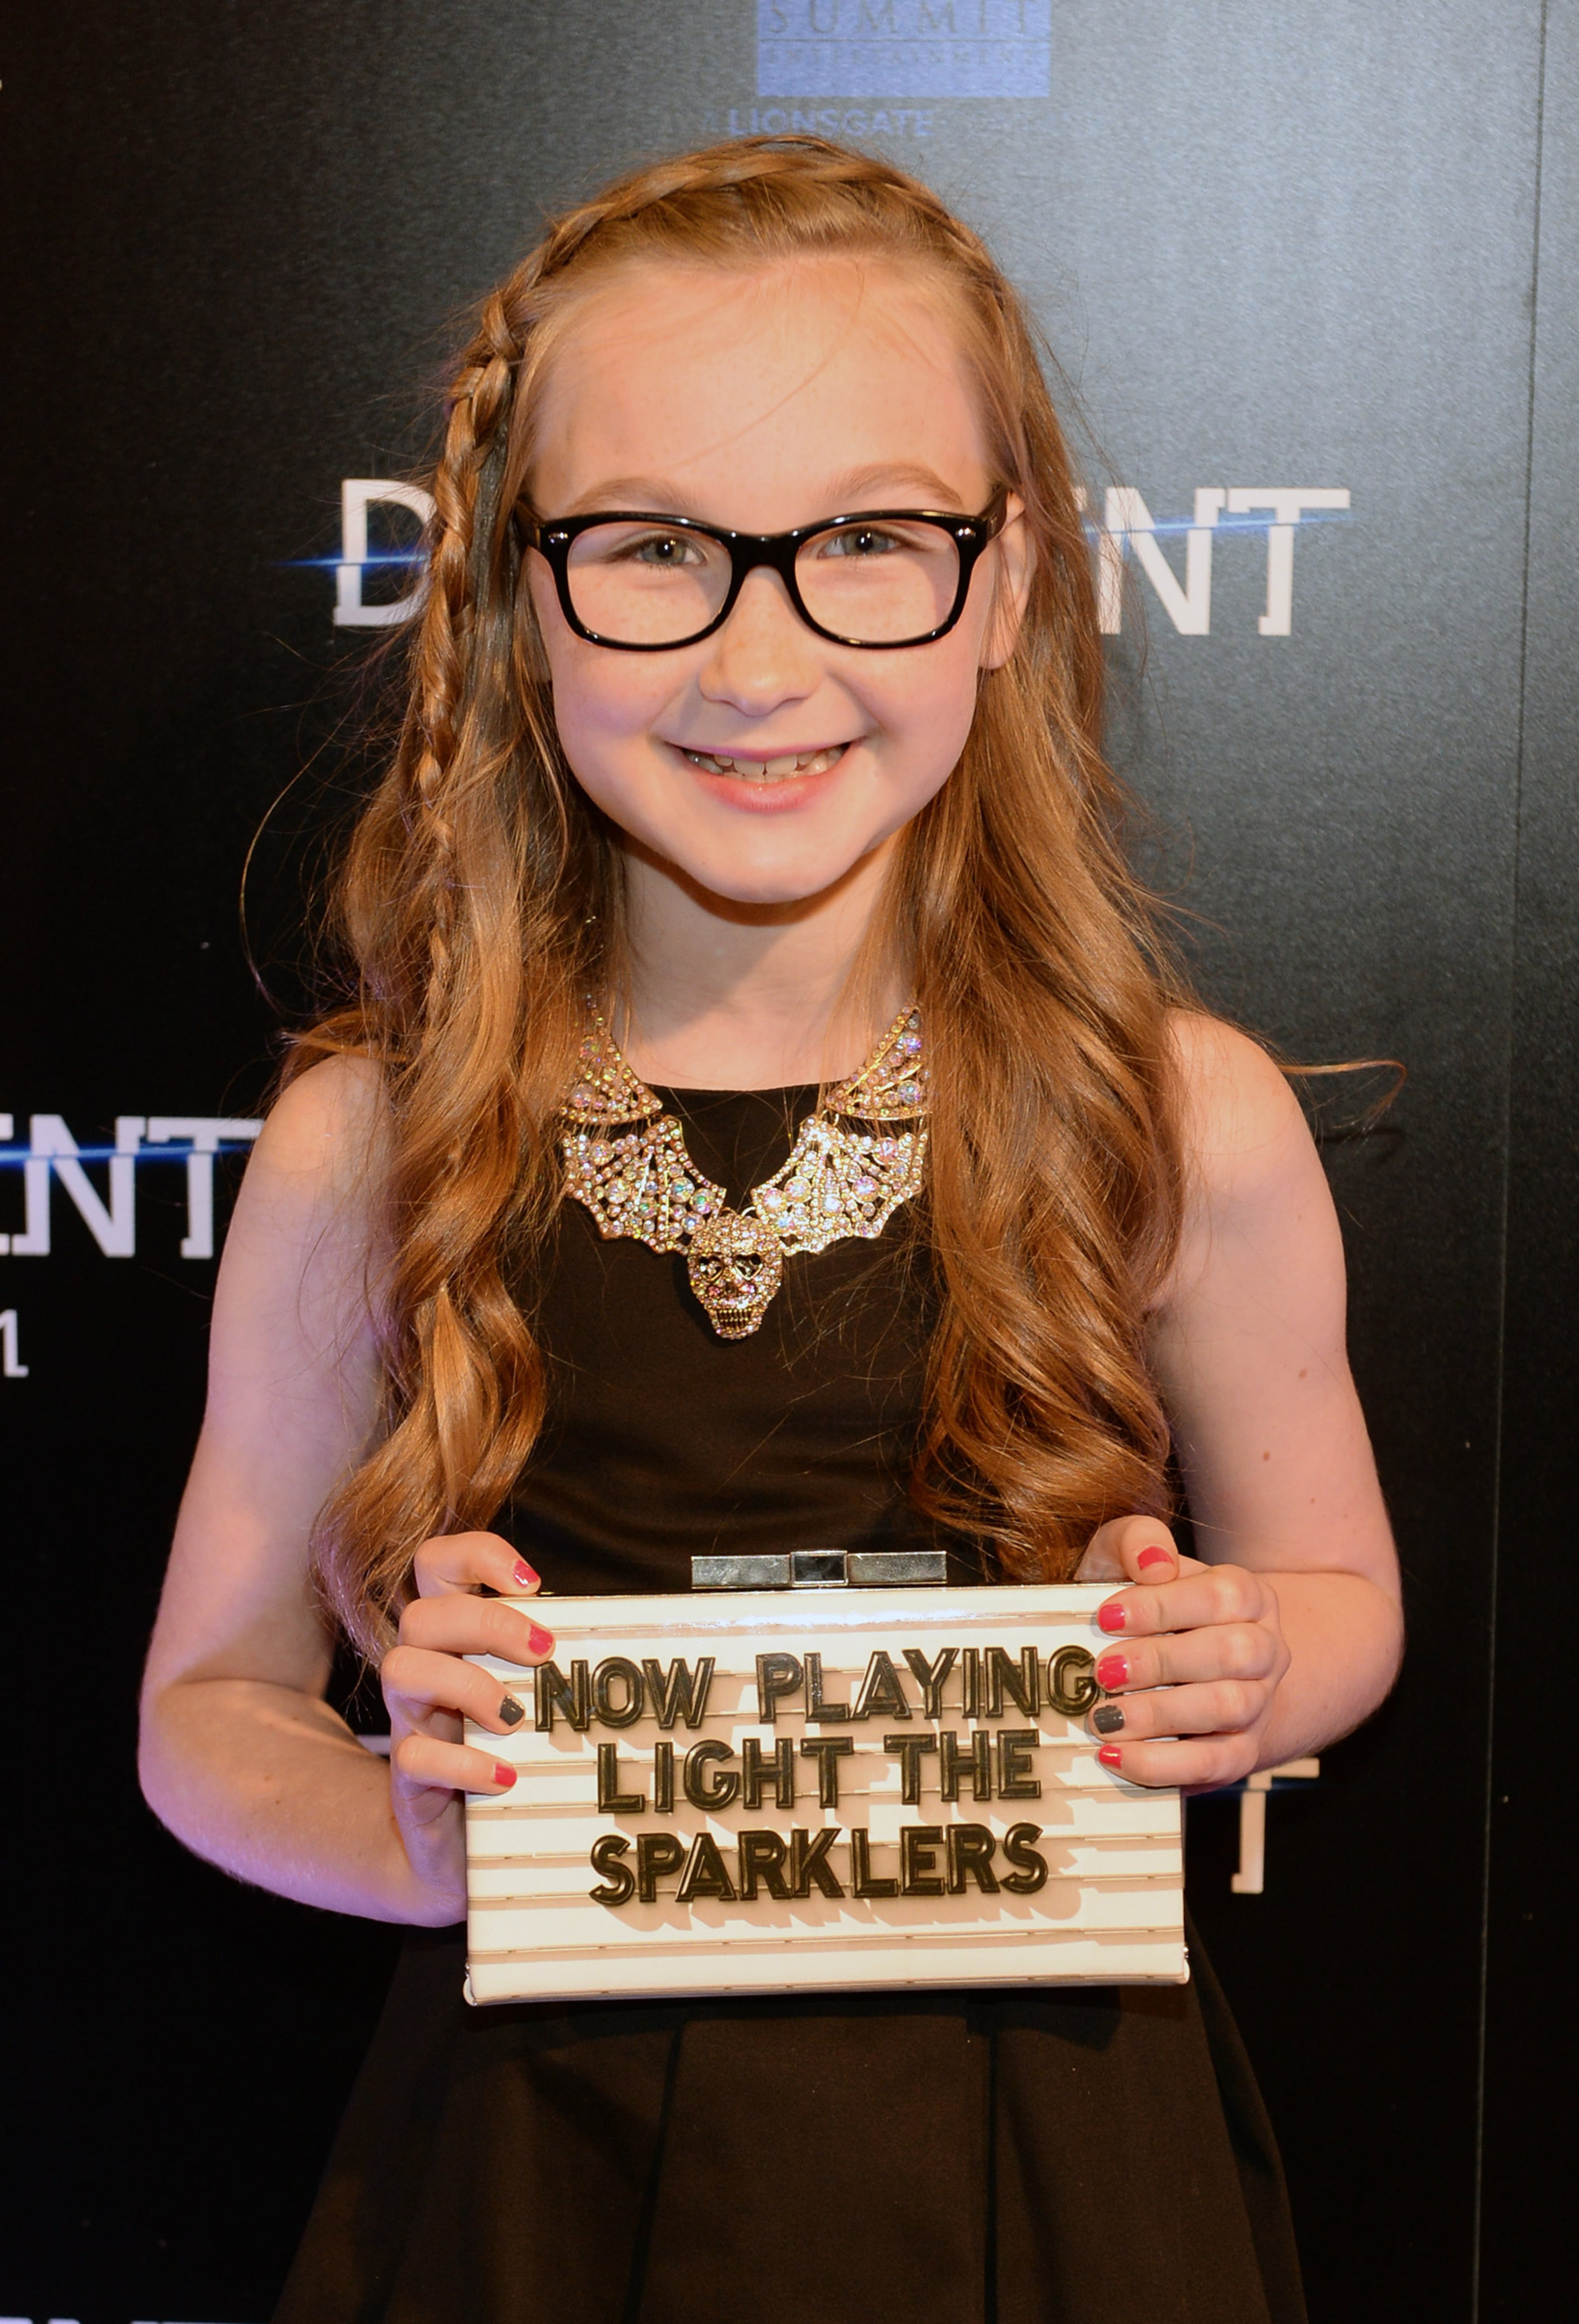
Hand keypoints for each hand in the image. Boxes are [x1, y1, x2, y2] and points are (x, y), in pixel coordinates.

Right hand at [379, 1531, 555, 1920]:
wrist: (458, 1856)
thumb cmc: (511, 1758)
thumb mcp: (533, 1699)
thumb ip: (555, 1662)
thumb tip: (628, 1632)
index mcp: (455, 1641)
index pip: (437, 1565)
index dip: (475, 1556)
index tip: (530, 1583)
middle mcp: (426, 1673)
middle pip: (422, 1614)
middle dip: (486, 1623)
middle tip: (542, 1652)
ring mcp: (411, 1726)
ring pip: (401, 1670)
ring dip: (466, 1684)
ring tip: (515, 1717)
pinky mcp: (409, 1782)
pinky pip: (413, 1757)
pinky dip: (463, 1762)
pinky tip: (505, 1776)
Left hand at [1073, 1516, 1289, 1791]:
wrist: (1178, 1666)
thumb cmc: (1143, 1604)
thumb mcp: (1130, 1560)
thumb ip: (1137, 1541)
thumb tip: (1154, 1561)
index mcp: (1246, 1595)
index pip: (1221, 1595)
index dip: (1163, 1606)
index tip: (1107, 1617)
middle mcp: (1264, 1649)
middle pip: (1233, 1653)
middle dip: (1163, 1662)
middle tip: (1104, 1671)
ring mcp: (1259, 1703)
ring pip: (1228, 1708)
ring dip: (1160, 1714)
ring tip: (1103, 1717)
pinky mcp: (1241, 1752)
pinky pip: (1214, 1763)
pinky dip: (1162, 1764)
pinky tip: (1114, 1755)